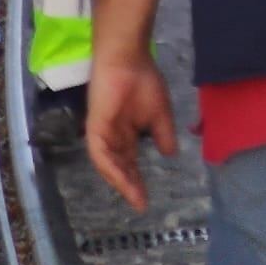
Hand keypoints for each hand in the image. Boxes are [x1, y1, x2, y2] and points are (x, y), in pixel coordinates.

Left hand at [86, 55, 175, 211]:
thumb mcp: (160, 113)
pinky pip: (100, 154)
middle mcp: (113, 137)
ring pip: (109, 165)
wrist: (127, 60)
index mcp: (127, 133)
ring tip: (134, 196)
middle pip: (120, 168)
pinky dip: (110, 168)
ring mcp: (103, 134)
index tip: (147, 200)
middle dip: (130, 186)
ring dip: (121, 181)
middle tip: (141, 204)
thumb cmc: (143, 81)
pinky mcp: (95, 129)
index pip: (130, 163)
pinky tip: (121, 178)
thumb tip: (170, 154)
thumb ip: (163, 134)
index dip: (138, 181)